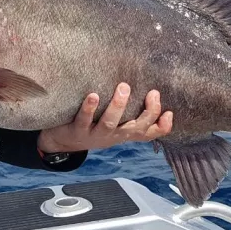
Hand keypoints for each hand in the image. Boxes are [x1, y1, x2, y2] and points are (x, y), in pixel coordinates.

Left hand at [36, 83, 172, 152]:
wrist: (61, 142)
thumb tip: (153, 95)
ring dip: (118, 106)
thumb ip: (131, 112)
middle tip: (152, 93)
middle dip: (146, 112)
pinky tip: (93, 96)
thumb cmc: (92, 127)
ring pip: (110, 123)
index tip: (169, 111)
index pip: (148, 133)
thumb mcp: (114, 123)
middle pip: (134, 128)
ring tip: (123, 88)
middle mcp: (112, 136)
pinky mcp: (77, 130)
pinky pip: (84, 120)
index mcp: (123, 133)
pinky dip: (89, 108)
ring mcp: (95, 134)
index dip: (162, 127)